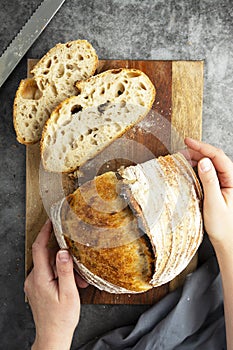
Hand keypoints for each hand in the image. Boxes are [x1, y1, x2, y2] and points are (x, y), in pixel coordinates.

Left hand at [24, 219, 83, 349]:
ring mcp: (34, 283)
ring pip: (49, 265)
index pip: (39, 248)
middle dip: (64, 257)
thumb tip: (63, 251)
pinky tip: (71, 284)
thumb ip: (65, 270)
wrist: (52, 337)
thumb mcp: (69, 293)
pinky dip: (60, 275)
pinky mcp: (37, 287)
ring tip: (78, 282)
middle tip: (79, 268)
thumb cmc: (61, 318)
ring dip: (64, 269)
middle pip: (47, 256)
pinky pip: (48, 273)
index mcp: (40, 278)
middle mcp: (33, 279)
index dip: (45, 232)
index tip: (51, 221)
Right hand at [184, 137, 232, 253]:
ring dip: (197, 159)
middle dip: (198, 151)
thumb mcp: (214, 203)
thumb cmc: (223, 226)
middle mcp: (230, 179)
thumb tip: (203, 162)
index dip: (202, 147)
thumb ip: (210, 181)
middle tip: (181, 151)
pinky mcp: (219, 188)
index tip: (188, 142)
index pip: (218, 157)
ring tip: (183, 158)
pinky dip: (197, 168)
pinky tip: (189, 169)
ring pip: (211, 164)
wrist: (228, 241)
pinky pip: (209, 173)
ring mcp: (225, 183)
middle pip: (214, 158)